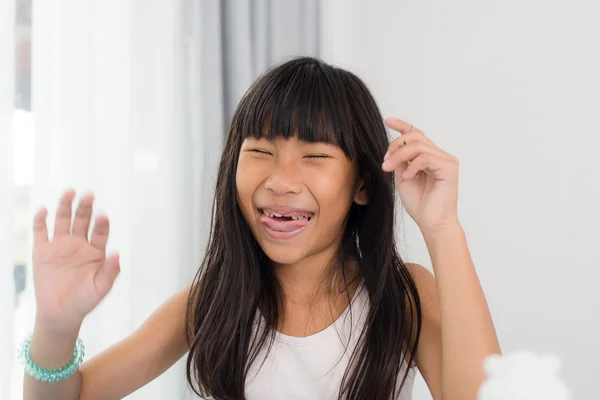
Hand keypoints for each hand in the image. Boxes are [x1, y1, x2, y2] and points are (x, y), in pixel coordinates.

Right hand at [32, 189, 119, 329]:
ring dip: (65, 206)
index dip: (101, 224)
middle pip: (82, 221)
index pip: (100, 232)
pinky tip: (43, 210)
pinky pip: (40, 232)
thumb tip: (118, 254)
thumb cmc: (84, 301)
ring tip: (70, 192)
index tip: (103, 216)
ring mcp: (60, 246)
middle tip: (89, 195)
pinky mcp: (42, 251)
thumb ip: (111, 271)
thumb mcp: (101, 288)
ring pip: (63, 221)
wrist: (61, 313)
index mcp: (95, 251)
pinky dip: (40, 221)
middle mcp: (78, 244)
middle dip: (85, 208)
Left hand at [382, 118, 459, 233]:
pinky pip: (426, 157)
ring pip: (418, 146)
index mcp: (429, 157)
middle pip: (415, 136)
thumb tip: (393, 148)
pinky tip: (407, 177)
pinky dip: (412, 166)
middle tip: (385, 161)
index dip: (402, 125)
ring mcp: (446, 160)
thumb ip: (400, 161)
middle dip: (395, 145)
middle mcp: (439, 155)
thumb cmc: (420, 204)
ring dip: (399, 156)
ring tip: (389, 169)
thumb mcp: (403, 177)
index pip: (417, 134)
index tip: (388, 121)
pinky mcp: (449, 167)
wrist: (432, 223)